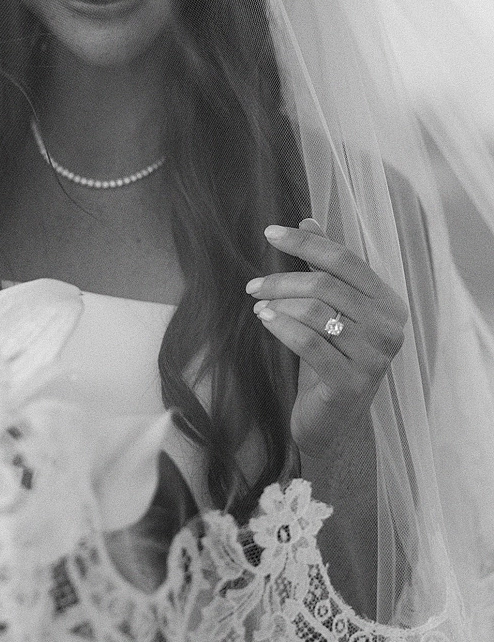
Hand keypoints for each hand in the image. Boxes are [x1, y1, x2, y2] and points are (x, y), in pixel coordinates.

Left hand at [246, 219, 407, 458]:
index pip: (345, 260)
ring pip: (317, 312)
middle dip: (283, 279)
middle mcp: (390, 329)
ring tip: (257, 305)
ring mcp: (374, 359)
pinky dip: (281, 327)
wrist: (331, 422)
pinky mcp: (350, 383)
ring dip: (279, 303)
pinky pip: (309, 343)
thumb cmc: (329, 361)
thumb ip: (325, 268)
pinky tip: (263, 320)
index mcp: (389, 305)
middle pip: (328, 285)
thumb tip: (307, 219)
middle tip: (252, 285)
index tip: (269, 233)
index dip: (305, 243)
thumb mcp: (329, 312)